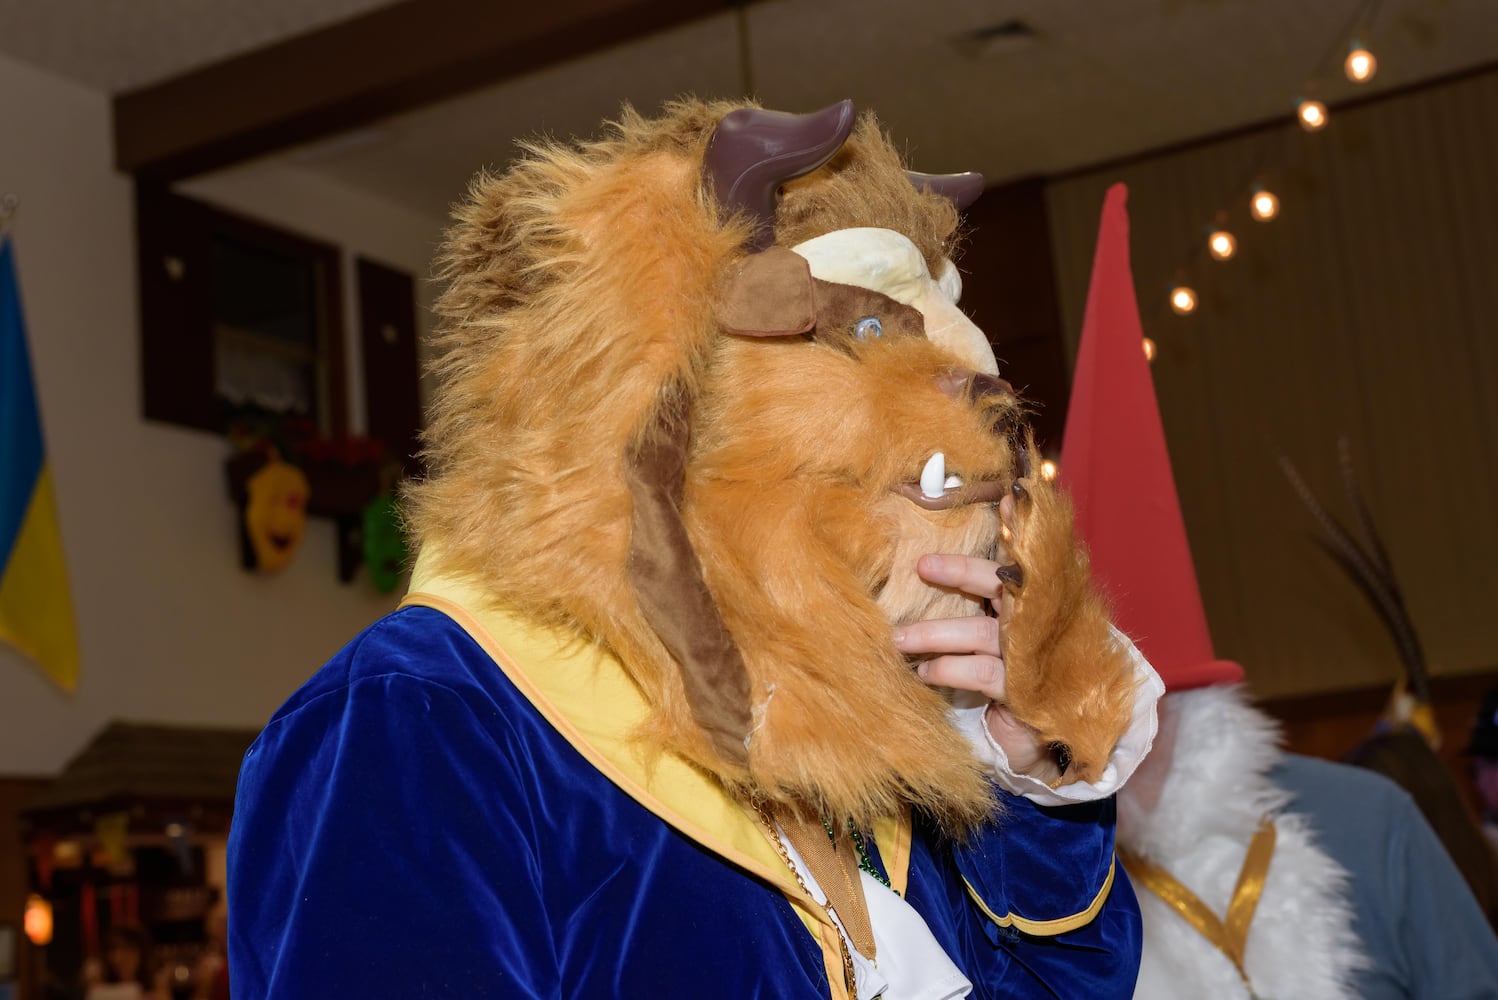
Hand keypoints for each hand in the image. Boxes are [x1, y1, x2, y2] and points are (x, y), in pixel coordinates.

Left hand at [891, 550, 1048, 774]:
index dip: (1015, 529)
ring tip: (899, 639)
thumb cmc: (1021, 676)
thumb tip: (930, 568)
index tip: (1006, 497)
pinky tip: (925, 672)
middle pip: (1003, 587)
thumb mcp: (1005, 635)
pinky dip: (951, 668)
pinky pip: (984, 671)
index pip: (1022, 559)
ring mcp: (1036, 655)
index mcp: (1035, 602)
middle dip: (964, 573)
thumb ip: (985, 601)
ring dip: (937, 633)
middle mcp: (1039, 622)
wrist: (1056, 735)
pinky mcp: (1028, 689)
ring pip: (983, 632)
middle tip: (923, 566)